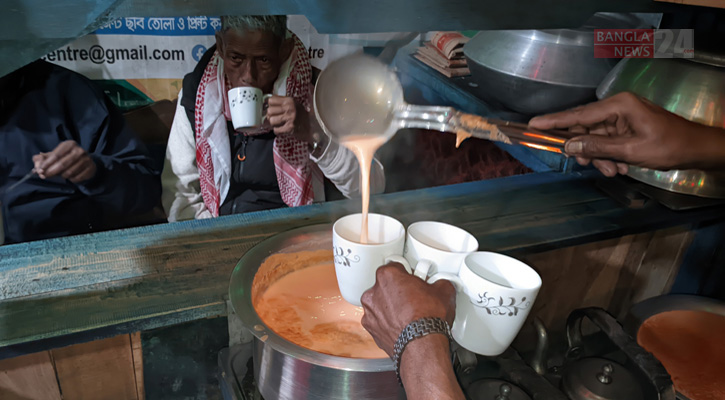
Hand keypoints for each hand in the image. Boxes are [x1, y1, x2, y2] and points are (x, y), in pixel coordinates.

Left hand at [32, 140, 96, 182]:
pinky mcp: (90, 168)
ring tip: (60, 175)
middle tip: (44, 176)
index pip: (56, 155)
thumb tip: (36, 161)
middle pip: (62, 164)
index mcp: (69, 144)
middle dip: (51, 172)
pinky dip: (71, 179)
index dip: (46, 164)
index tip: (39, 170)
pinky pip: (77, 178)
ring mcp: (86, 159)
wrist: (86, 163)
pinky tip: (70, 177)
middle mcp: (79, 150)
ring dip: (61, 176)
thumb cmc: (67, 158)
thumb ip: (44, 158)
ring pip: (69, 172)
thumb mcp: (56, 155)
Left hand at [267, 95, 312, 142]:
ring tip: (279, 124)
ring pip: (271, 120)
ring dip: (274, 124)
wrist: (312, 125)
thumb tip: (266, 103)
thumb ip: (282, 102)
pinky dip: (278, 131)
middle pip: (269, 111)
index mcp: (289, 100)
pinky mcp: (289, 128)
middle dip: (271, 116)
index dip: (271, 105)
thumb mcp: (293, 104)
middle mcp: (289, 108)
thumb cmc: (300, 114)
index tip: (274, 109)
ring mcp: (289, 118)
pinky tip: (282, 129)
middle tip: (276, 118)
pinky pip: (276, 130)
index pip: (271, 100)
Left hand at [361, 262, 455, 357]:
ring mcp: (370, 312)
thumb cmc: (427, 319)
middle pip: (385, 285)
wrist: (422, 346)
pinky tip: (402, 326)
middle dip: (398, 290)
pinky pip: (379, 322)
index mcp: (387, 276)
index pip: (395, 266)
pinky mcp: (371, 330)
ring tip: (409, 314)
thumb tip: (442, 285)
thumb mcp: (444, 291)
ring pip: (380, 305)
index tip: (414, 278)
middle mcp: (374, 292)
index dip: (408, 273)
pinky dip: (388, 324)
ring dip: (391, 307)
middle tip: (414, 297)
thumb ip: (439, 282)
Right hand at [529, 92, 724, 176]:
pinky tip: (620, 166)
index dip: (554, 121)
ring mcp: (620, 118)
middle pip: (584, 129)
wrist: (696, 149)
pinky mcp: (624, 128)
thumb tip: (568, 146)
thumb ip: (597, 147)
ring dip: (600, 157)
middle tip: (590, 165)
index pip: (578, 115)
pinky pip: (606, 143)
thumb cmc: (669, 145)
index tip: (533, 124)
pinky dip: (609, 156)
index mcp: (618, 105)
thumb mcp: (630, 150)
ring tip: (614, 170)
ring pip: (594, 140)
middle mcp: (616, 108)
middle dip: (586, 151)